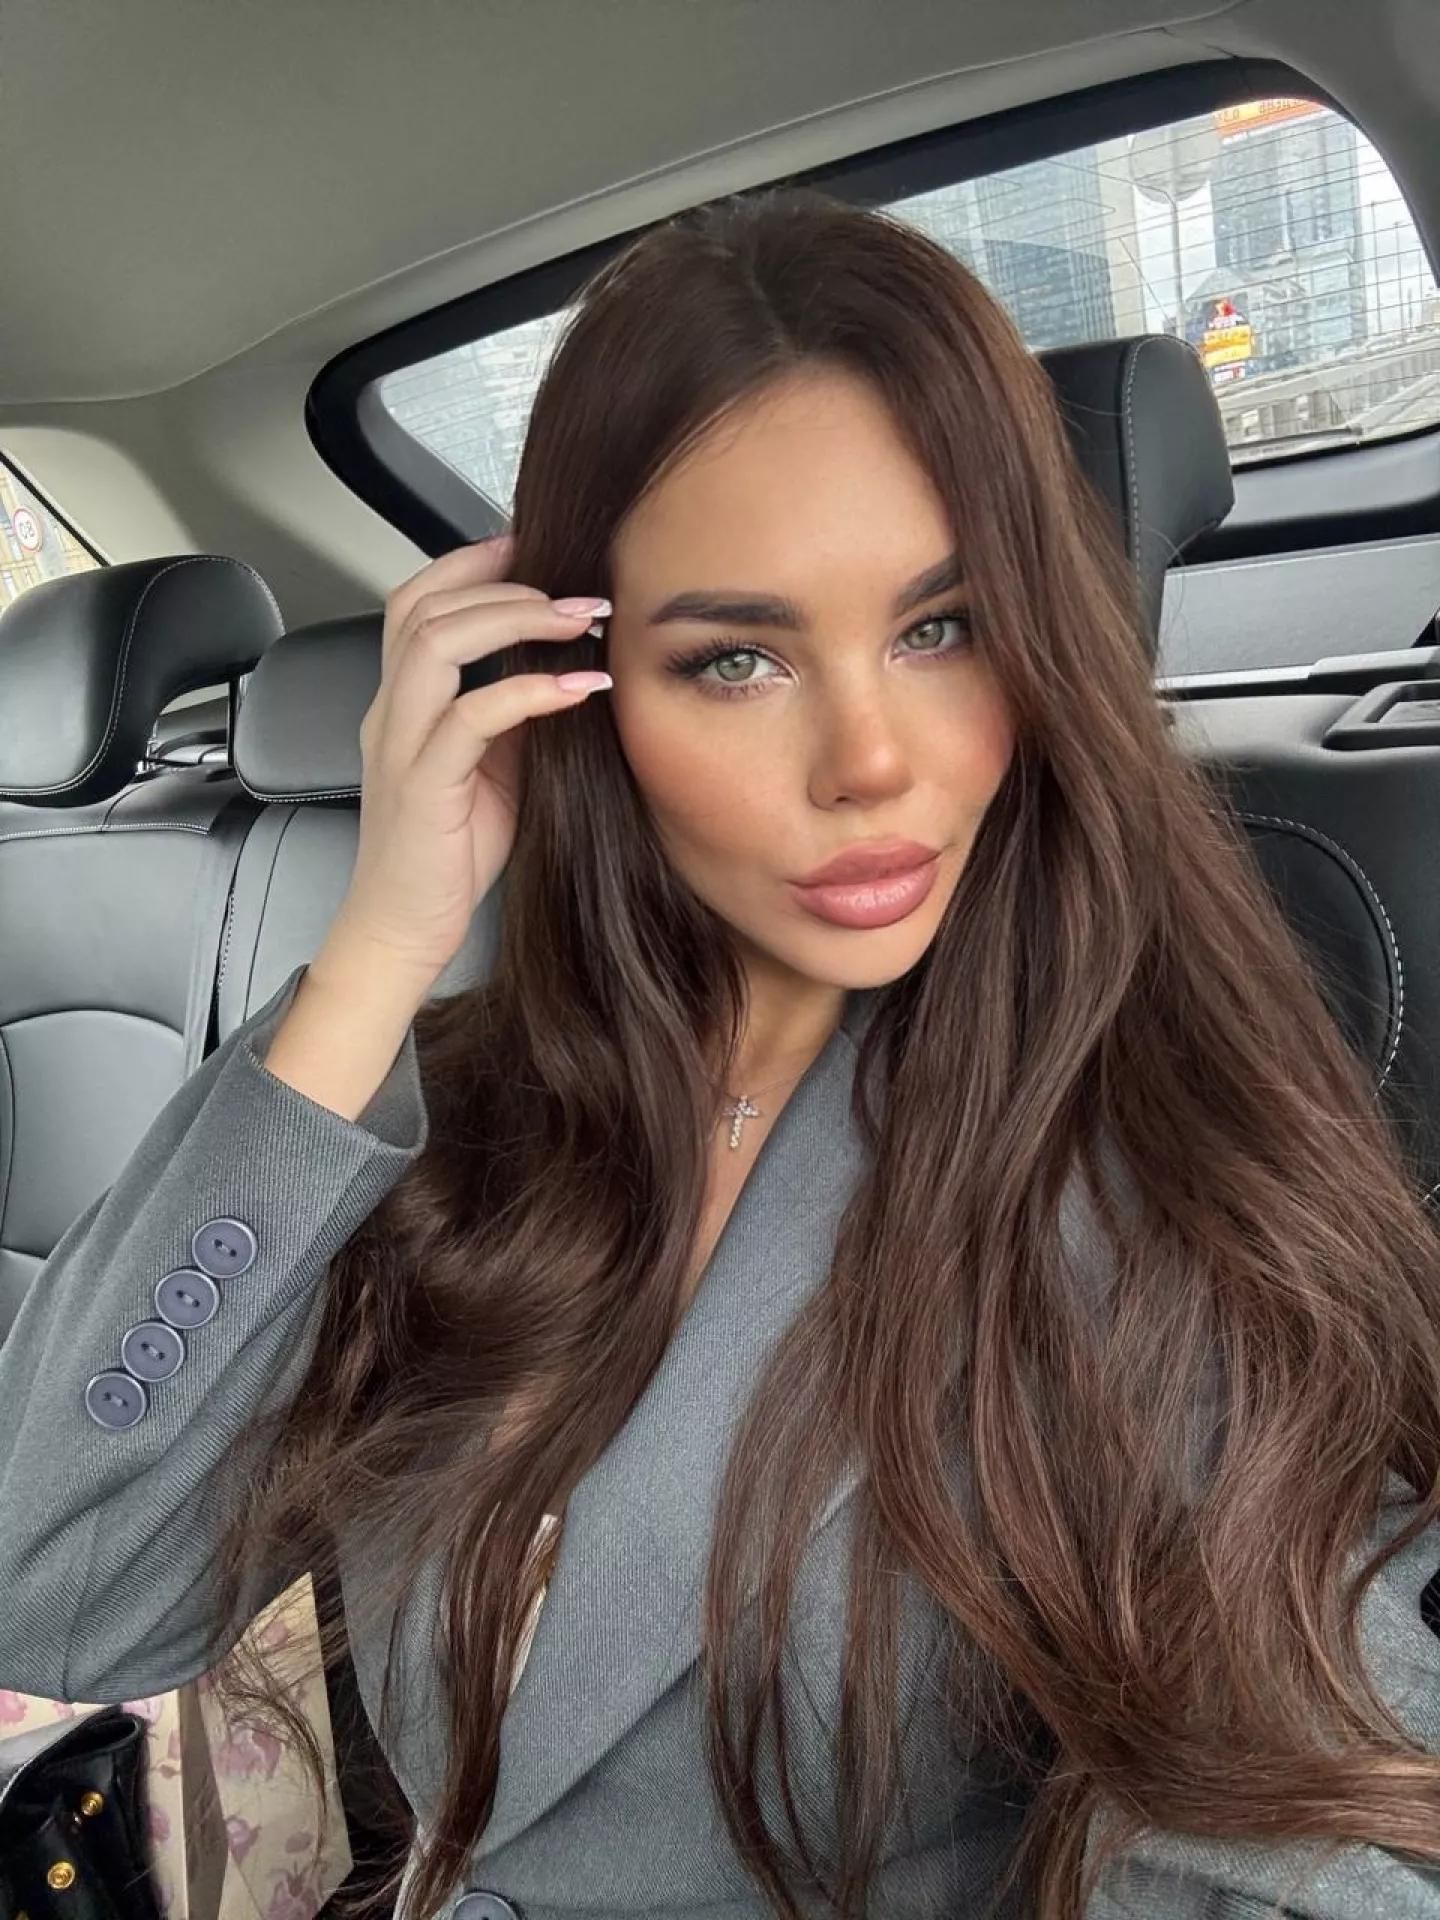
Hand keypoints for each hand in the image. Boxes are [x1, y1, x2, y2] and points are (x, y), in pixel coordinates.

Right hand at [330, 533, 610, 986]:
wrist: (404, 931)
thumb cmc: (447, 856)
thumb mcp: (493, 770)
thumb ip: (515, 718)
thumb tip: (569, 670)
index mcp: (403, 704)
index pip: (418, 603)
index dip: (472, 563)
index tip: (536, 547)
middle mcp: (392, 714)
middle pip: (423, 606)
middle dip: (505, 581)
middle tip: (577, 588)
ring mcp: (401, 746)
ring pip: (436, 644)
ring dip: (515, 620)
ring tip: (579, 620)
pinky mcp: (424, 786)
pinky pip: (471, 718)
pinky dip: (530, 691)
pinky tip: (579, 688)